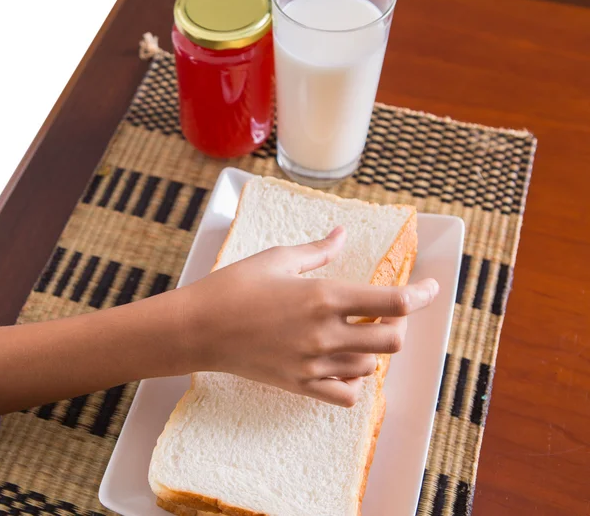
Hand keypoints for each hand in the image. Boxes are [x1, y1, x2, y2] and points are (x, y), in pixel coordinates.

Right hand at [173, 226, 438, 406]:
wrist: (198, 328)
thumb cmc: (235, 286)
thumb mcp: (278, 258)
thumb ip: (318, 249)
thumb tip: (341, 234)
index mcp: (324, 297)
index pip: (392, 303)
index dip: (421, 295)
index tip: (432, 288)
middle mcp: (326, 334)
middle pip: (392, 340)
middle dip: (399, 325)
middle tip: (386, 313)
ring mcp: (314, 364)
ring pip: (370, 367)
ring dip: (375, 350)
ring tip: (359, 334)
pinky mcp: (300, 384)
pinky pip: (345, 394)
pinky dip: (354, 380)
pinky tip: (343, 363)